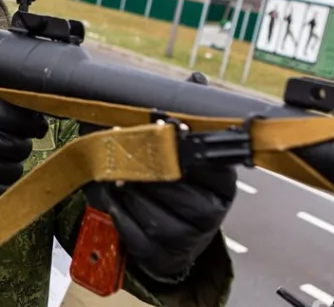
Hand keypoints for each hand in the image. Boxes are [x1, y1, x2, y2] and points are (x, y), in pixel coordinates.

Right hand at [0, 96, 47, 213]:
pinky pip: (0, 190)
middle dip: (19, 149)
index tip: (37, 127)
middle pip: (19, 145)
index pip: (16, 114)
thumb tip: (31, 112)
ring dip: (9, 171)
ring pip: (13, 170)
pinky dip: (2, 189)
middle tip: (8, 150)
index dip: (32, 123)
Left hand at [82, 69, 235, 279]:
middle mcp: (211, 210)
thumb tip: (196, 79)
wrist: (174, 237)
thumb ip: (187, 116)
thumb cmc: (178, 186)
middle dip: (142, 164)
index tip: (156, 124)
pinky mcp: (164, 255)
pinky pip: (134, 231)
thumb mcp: (187, 152)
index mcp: (221, 180)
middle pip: (173, 184)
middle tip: (119, 146)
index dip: (176, 140)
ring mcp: (189, 237)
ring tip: (112, 173)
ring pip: (151, 209)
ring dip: (127, 189)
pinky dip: (118, 211)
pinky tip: (111, 196)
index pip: (203, 158)